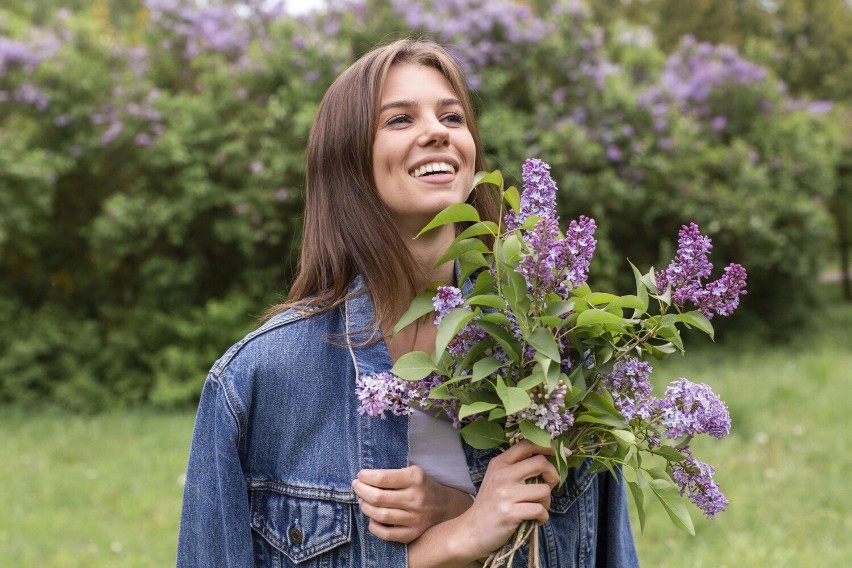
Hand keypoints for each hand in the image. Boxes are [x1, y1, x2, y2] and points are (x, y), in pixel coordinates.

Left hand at [353, 465, 473, 542]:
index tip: (360, 475)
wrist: (445, 506)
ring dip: (365, 507)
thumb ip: (394, 472)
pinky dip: (374, 527)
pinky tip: (372, 519)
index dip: (365, 477)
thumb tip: (365, 475)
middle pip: (378, 497)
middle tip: (356, 487)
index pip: (382, 478)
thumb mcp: (414, 471)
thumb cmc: (423, 486)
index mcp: (415, 478)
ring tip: (362, 501)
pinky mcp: (413, 533)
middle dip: (361, 491)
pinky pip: (387, 534)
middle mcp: (415, 498)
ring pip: (380, 515)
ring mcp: (415, 518)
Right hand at [454, 440, 559, 558]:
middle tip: (548, 487)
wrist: (471, 531)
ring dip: (546, 502)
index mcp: (499, 463)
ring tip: (536, 508)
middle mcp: (502, 475)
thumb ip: (517, 468)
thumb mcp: (497, 480)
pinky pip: (540, 510)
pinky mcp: (510, 513)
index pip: (527, 445)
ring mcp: (505, 494)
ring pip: (544, 490)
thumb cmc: (490, 505)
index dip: (548, 446)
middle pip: (540, 463)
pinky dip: (542, 517)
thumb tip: (547, 461)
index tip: (563, 452)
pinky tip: (534, 520)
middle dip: (553, 476)